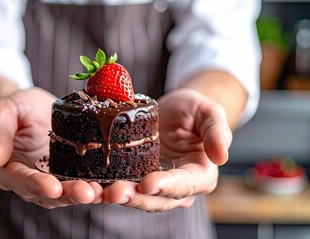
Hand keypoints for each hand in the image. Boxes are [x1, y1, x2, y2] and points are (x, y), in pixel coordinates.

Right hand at [0, 87, 102, 208]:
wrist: (33, 108)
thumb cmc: (17, 108)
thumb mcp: (4, 110)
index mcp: (11, 169)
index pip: (22, 181)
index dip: (36, 185)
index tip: (53, 187)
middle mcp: (32, 180)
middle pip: (49, 194)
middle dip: (70, 195)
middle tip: (89, 192)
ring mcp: (53, 178)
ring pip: (69, 193)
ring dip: (87, 194)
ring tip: (104, 191)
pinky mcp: (71, 173)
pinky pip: (85, 181)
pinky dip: (99, 185)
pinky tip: (115, 183)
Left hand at [104, 89, 231, 211]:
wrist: (175, 112)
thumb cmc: (194, 111)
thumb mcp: (209, 112)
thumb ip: (217, 131)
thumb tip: (222, 156)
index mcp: (199, 174)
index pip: (184, 184)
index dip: (166, 185)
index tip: (148, 182)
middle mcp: (176, 187)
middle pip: (156, 198)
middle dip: (134, 197)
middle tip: (113, 192)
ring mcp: (154, 185)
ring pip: (135, 197)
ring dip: (115, 196)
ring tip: (95, 192)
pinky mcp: (135, 178)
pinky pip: (120, 185)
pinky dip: (104, 188)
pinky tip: (87, 185)